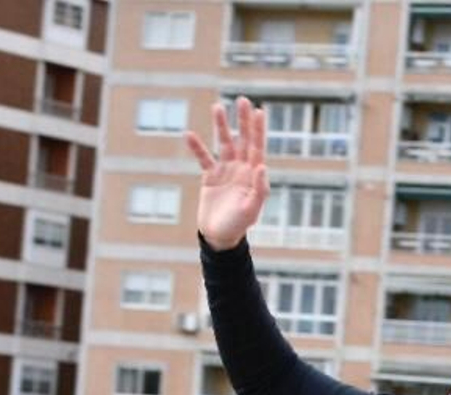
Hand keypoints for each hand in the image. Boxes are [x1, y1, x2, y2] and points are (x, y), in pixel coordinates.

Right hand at [185, 96, 267, 250]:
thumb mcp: (251, 209)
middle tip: (243, 101)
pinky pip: (203, 158)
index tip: (259, 111)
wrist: (219, 237)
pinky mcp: (210, 177)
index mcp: (253, 176)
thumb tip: (262, 165)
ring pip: (224, 144)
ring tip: (217, 107)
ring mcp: (226, 172)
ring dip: (221, 126)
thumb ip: (259, 188)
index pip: (257, 147)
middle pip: (243, 140)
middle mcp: (241, 170)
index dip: (258, 130)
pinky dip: (196, 147)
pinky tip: (188, 134)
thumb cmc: (239, 225)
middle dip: (243, 121)